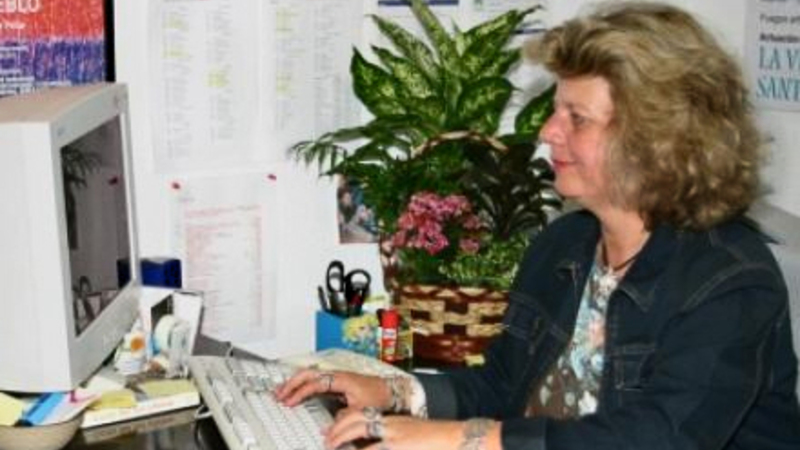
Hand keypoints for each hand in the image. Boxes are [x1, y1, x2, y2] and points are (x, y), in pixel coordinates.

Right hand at [274, 368, 390, 410]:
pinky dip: (303, 384)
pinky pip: (315, 379)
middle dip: (291, 383)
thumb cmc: (378, 396)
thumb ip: (344, 418)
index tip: (289, 402)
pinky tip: (297, 391)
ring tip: (281, 392)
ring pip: (310, 374)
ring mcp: (335, 376)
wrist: (391, 390)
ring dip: (295, 382)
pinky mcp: (336, 381)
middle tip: (278, 395)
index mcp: (340, 379)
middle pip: (308, 373)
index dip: (300, 392)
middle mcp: (336, 375)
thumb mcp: (361, 410)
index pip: (315, 383)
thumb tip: (328, 429)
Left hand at [325, 406, 462, 449]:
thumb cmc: (435, 440)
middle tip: (327, 442)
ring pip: (364, 446)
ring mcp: (396, 442)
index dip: (343, 422)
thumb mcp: (410, 434)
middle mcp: (392, 428)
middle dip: (337, 434)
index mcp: (393, 422)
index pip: (361, 415)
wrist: (458, 439)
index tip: (331, 432)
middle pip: (356, 423)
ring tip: (333, 449)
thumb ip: (392, 437)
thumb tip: (376, 442)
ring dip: (345, 446)